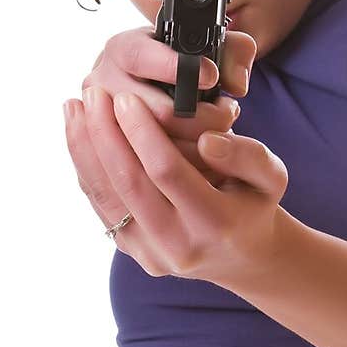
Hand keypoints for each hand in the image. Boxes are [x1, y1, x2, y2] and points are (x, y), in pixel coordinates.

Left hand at [65, 86, 288, 288]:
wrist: (241, 255)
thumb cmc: (254, 203)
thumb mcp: (271, 176)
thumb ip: (247, 155)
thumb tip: (207, 139)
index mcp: (216, 225)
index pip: (167, 171)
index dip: (142, 131)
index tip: (124, 97)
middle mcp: (180, 246)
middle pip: (130, 183)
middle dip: (105, 133)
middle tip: (92, 91)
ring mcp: (151, 254)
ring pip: (107, 196)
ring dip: (85, 148)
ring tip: (74, 106)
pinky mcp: (132, 252)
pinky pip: (102, 205)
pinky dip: (84, 166)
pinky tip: (77, 133)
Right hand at [77, 22, 255, 184]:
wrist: (161, 96)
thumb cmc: (189, 68)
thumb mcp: (208, 48)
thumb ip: (235, 52)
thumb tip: (236, 84)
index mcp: (121, 51)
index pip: (139, 57)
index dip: (175, 67)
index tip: (211, 76)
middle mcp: (103, 86)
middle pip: (157, 112)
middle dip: (203, 118)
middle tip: (227, 114)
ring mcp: (106, 127)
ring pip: (159, 148)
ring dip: (200, 146)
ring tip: (219, 134)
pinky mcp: (117, 159)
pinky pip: (155, 173)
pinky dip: (189, 168)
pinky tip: (207, 157)